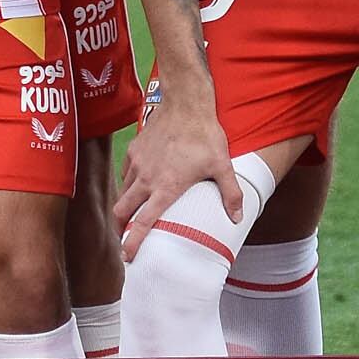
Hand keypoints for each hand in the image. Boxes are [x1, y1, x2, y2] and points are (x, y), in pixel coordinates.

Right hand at [115, 82, 231, 252]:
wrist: (186, 102)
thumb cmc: (205, 134)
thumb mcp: (222, 165)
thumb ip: (231, 194)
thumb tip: (238, 217)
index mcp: (166, 188)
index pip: (143, 222)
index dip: (133, 242)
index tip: (128, 256)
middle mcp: (146, 178)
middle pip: (122, 211)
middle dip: (120, 229)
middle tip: (124, 241)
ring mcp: (137, 164)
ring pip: (122, 193)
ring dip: (124, 208)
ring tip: (129, 217)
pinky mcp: (134, 150)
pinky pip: (125, 174)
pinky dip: (127, 186)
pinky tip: (137, 187)